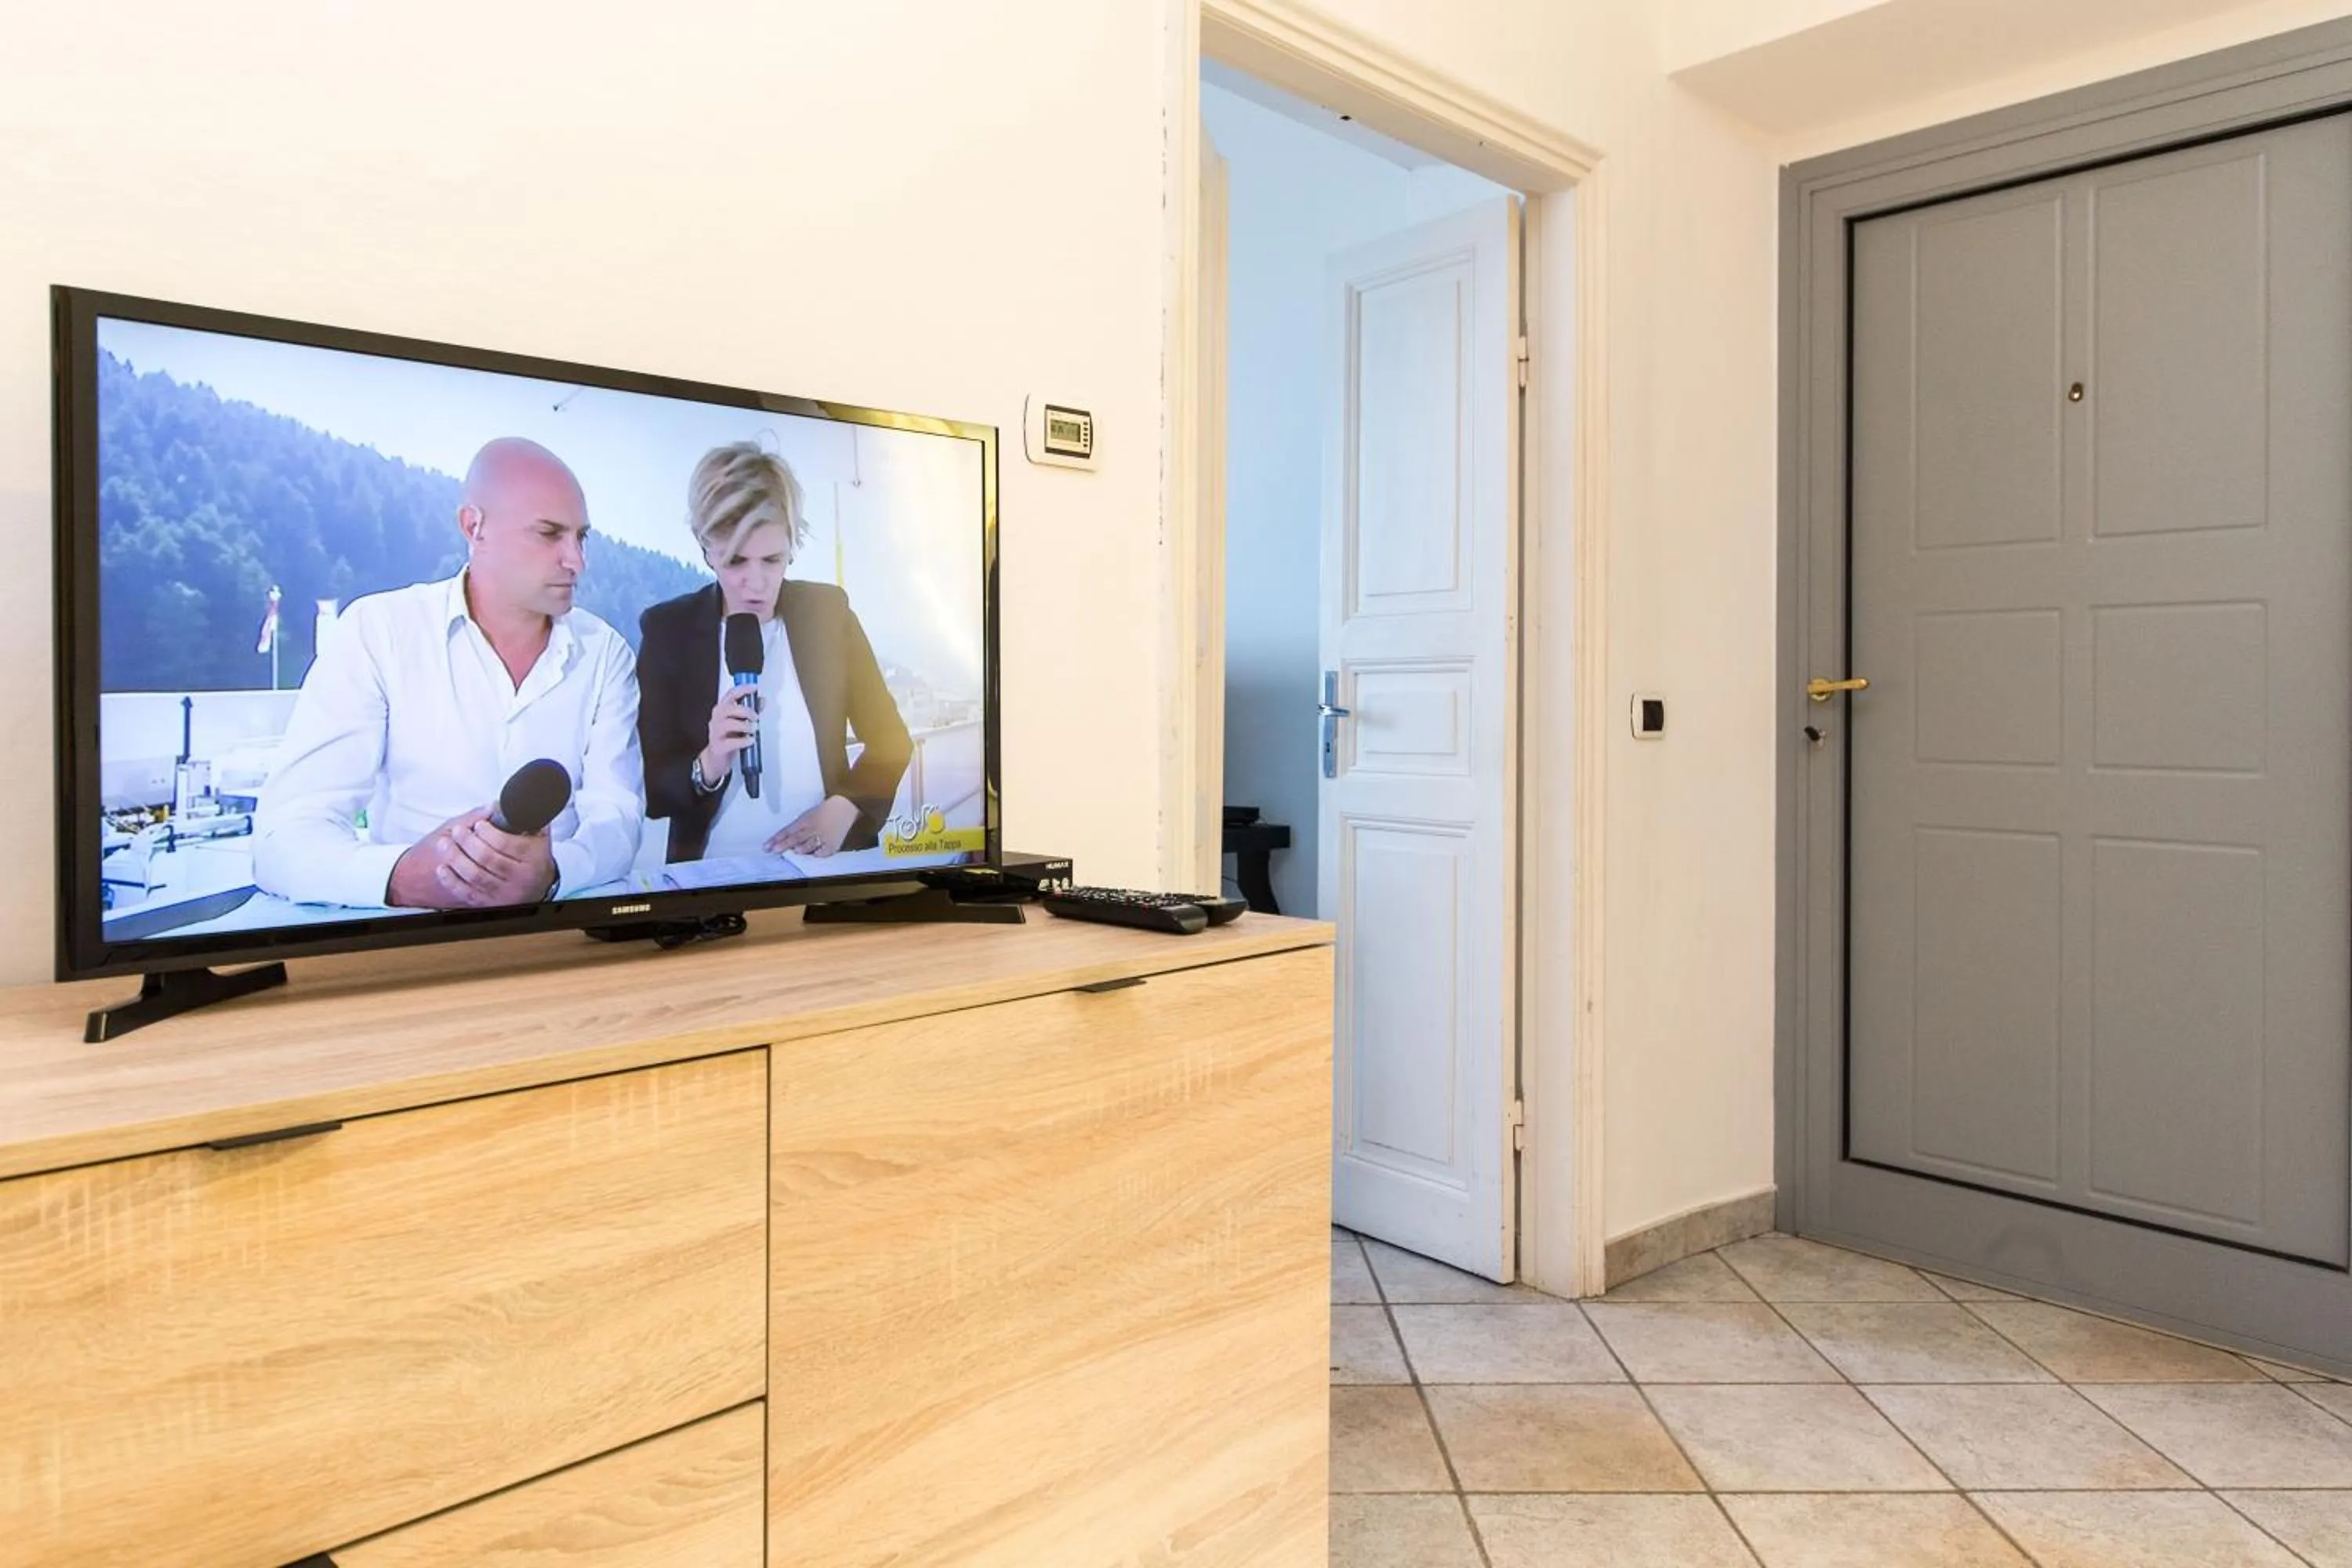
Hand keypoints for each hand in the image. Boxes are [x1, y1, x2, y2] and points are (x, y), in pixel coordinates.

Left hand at [387, 808, 555, 908]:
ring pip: (475, 875)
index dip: (488, 832)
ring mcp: (505, 893)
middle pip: (488, 858)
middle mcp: (521, 878)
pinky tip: (443, 868)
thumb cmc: (531, 857)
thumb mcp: (534, 835)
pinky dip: (451, 880)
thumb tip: (495, 805)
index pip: (507, 844)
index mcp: (534, 858)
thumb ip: (520, 817)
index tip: (478, 824)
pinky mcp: (490, 904)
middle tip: (458, 831)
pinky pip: (467, 893)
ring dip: (456, 857)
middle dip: (468, 842)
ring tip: (445, 844)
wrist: (536, 887)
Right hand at [698, 688, 757, 784]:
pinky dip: (743, 741)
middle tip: (756, 717)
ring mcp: (716, 733)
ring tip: (753, 729)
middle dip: (745, 711)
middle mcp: (716, 719)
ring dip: (745, 725)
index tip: (754, 688)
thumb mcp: (739, 723)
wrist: (715, 759)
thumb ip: (750, 711)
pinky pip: (731, 742)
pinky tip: (750, 741)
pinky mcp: (718, 746)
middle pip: (729, 708)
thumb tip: (762, 700)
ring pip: (728, 724)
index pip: (730, 695)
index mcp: (722, 711)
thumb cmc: (727, 738)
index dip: (743, 689)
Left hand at [765, 796, 859, 856]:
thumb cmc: (825, 811)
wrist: (845, 807)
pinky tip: (812, 855)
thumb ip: (797, 827)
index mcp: (806, 820)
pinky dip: (816, 854)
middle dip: (783, 846)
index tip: (767, 846)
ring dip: (799, 850)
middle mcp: (813, 828)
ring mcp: (823, 836)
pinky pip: (822, 852)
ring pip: (808, 846)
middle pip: (795, 839)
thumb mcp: (808, 815)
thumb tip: (783, 840)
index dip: (776, 839)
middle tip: (774, 851)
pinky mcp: (833, 844)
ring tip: (793, 853)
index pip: (787, 831)